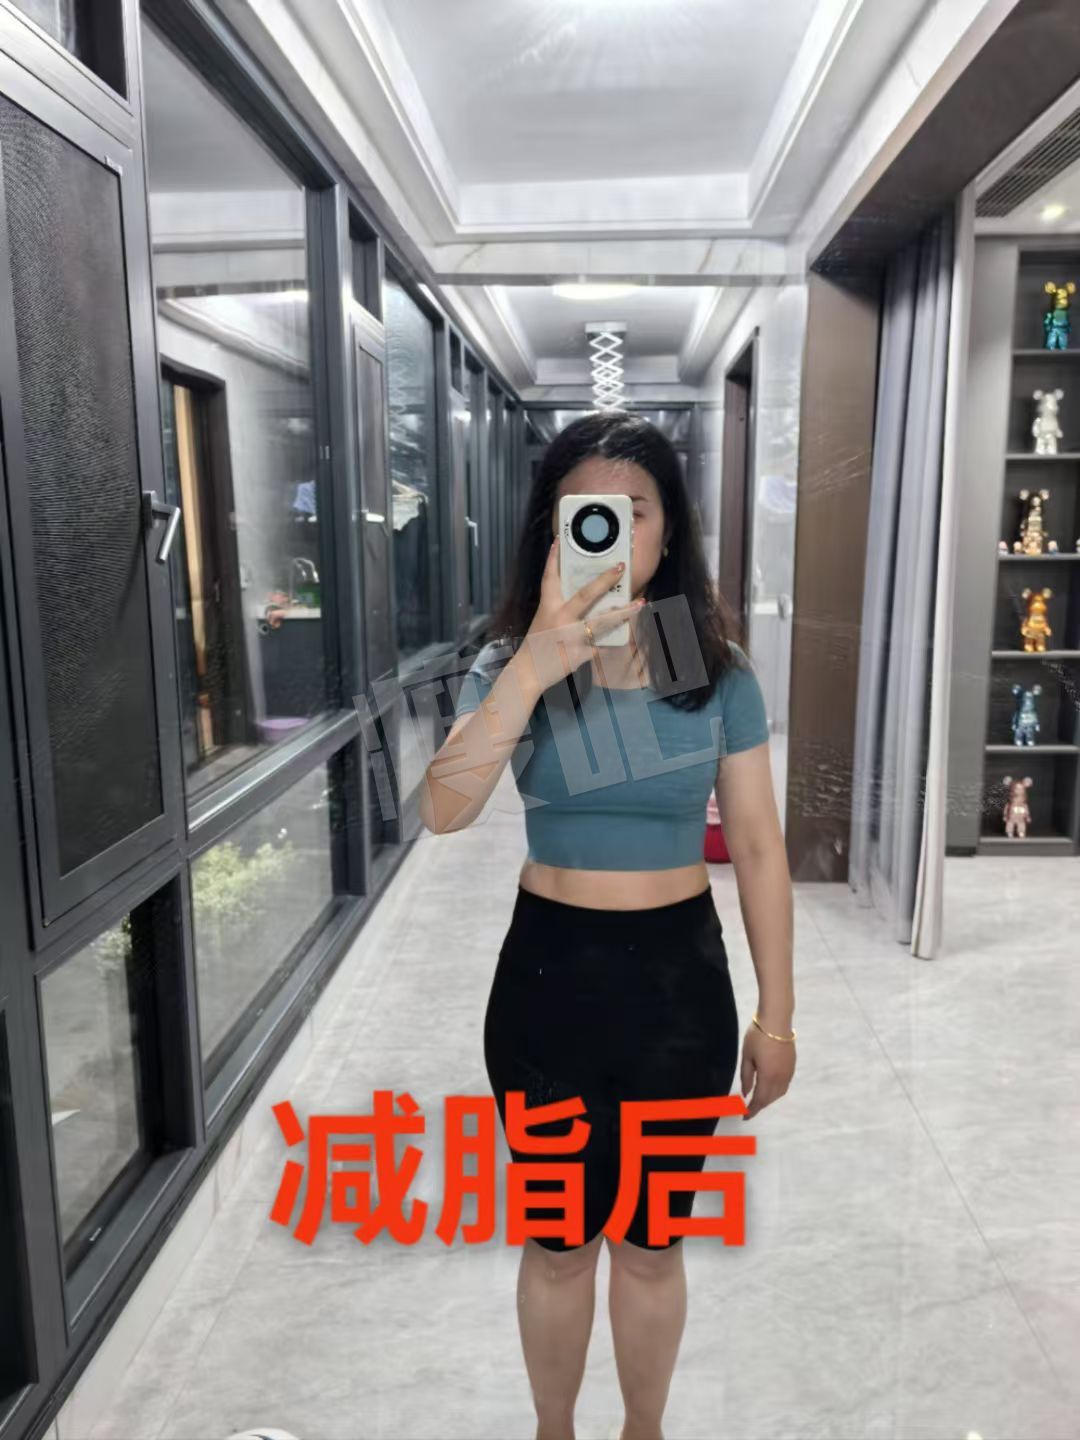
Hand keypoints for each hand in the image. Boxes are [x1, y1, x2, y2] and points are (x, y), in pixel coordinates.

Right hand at [518, 538, 643, 692]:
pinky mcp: (581, 653)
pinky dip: (613, 641)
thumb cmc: (537, 643)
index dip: (554, 558)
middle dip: (605, 580)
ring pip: (602, 622)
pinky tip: (627, 635)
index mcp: (548, 607)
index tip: (560, 540)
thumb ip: (562, 608)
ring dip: (624, 612)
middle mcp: (561, 619)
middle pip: (586, 595)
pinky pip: (602, 645)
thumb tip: (586, 597)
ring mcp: (572, 636)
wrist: (530, 671)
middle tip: (621, 566)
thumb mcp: (545, 619)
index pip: (550, 578)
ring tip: (641, 603)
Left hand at [739, 1022, 795, 1120]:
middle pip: (770, 1099)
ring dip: (769, 1099)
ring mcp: (788, 1072)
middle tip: (749, 1109)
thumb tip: (746, 1093)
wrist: (777, 1021)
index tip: (745, 1116)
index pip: (760, 1100)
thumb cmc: (758, 1036)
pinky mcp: (792, 1066)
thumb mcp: (747, 1056)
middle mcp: (781, 1078)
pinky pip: (785, 1085)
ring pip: (779, 1093)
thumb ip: (746, 1076)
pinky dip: (776, 1091)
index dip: (752, 1110)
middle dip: (760, 1105)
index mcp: (768, 1076)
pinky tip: (769, 1087)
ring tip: (758, 1099)